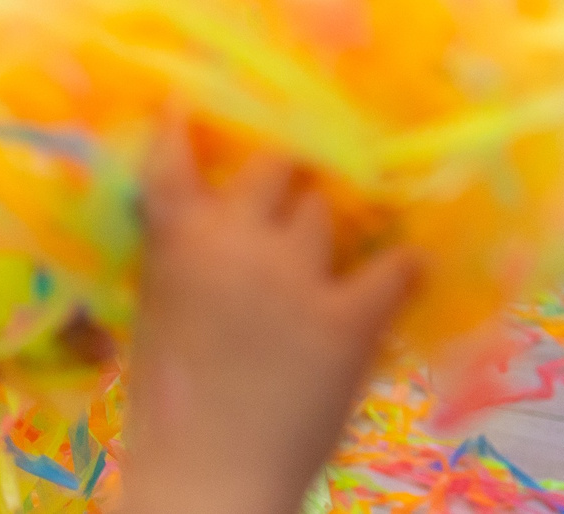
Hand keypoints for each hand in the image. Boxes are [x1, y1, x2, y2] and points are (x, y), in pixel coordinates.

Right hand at [121, 126, 416, 513]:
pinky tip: (407, 262)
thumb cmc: (168, 397)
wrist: (209, 466)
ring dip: (334, 213)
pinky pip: (394, 269)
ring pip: (328, 208)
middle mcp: (237, 239)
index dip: (182, 119)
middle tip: (301, 164)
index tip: (191, 97)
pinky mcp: (349, 319)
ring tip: (345, 220)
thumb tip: (201, 227)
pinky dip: (402, 264)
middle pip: (276, 163)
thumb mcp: (156, 308)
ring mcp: (296, 276)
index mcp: (176, 237)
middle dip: (291, 159)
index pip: (173, 153)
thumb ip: (178, 257)